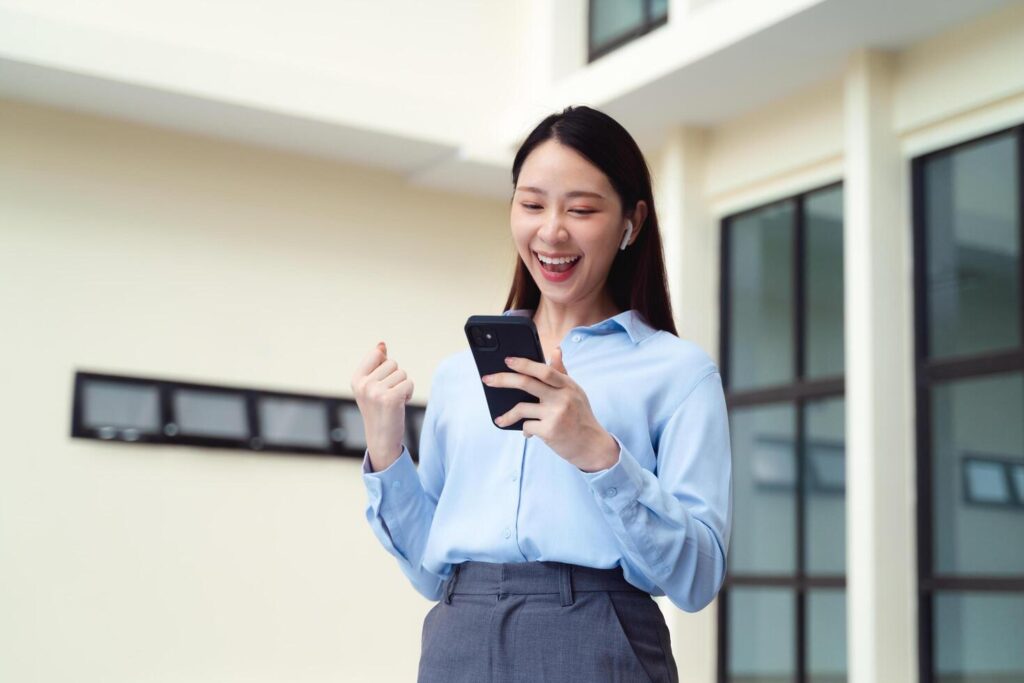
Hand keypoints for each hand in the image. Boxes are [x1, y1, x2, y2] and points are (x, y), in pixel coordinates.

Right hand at [350, 341, 413, 471]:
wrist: (381, 439)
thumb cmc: (379, 410)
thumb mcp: (373, 385)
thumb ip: (377, 364)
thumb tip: (382, 345)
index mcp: (356, 379)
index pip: (377, 354)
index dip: (385, 367)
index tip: (381, 383)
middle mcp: (363, 384)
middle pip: (392, 363)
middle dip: (396, 378)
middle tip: (388, 396)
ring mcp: (375, 391)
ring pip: (402, 374)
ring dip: (403, 386)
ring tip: (394, 401)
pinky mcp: (390, 398)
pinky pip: (409, 384)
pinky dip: (409, 394)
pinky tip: (400, 405)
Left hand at [481, 347, 619, 471]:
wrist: (592, 445)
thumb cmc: (581, 416)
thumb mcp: (575, 392)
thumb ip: (561, 373)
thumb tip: (555, 350)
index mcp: (567, 385)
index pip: (543, 370)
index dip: (524, 364)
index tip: (507, 360)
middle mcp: (562, 398)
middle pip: (526, 383)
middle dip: (503, 380)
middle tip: (487, 379)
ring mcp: (555, 415)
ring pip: (521, 408)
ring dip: (507, 416)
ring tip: (500, 419)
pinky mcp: (549, 432)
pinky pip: (527, 426)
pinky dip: (525, 430)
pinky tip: (528, 433)